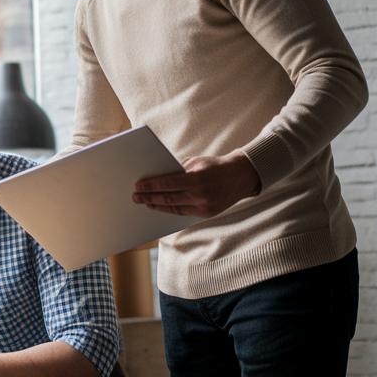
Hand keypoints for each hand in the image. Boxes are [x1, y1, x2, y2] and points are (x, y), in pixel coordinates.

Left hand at [132, 151, 261, 217]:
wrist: (241, 176)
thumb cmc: (214, 166)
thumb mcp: (196, 162)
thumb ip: (178, 170)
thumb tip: (156, 177)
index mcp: (197, 178)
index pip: (167, 184)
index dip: (151, 186)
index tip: (138, 186)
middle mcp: (200, 195)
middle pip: (168, 198)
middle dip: (149, 197)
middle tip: (136, 197)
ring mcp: (204, 206)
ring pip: (174, 208)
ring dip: (157, 205)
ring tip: (145, 202)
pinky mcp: (207, 213)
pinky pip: (183, 213)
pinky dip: (170, 210)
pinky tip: (160, 206)